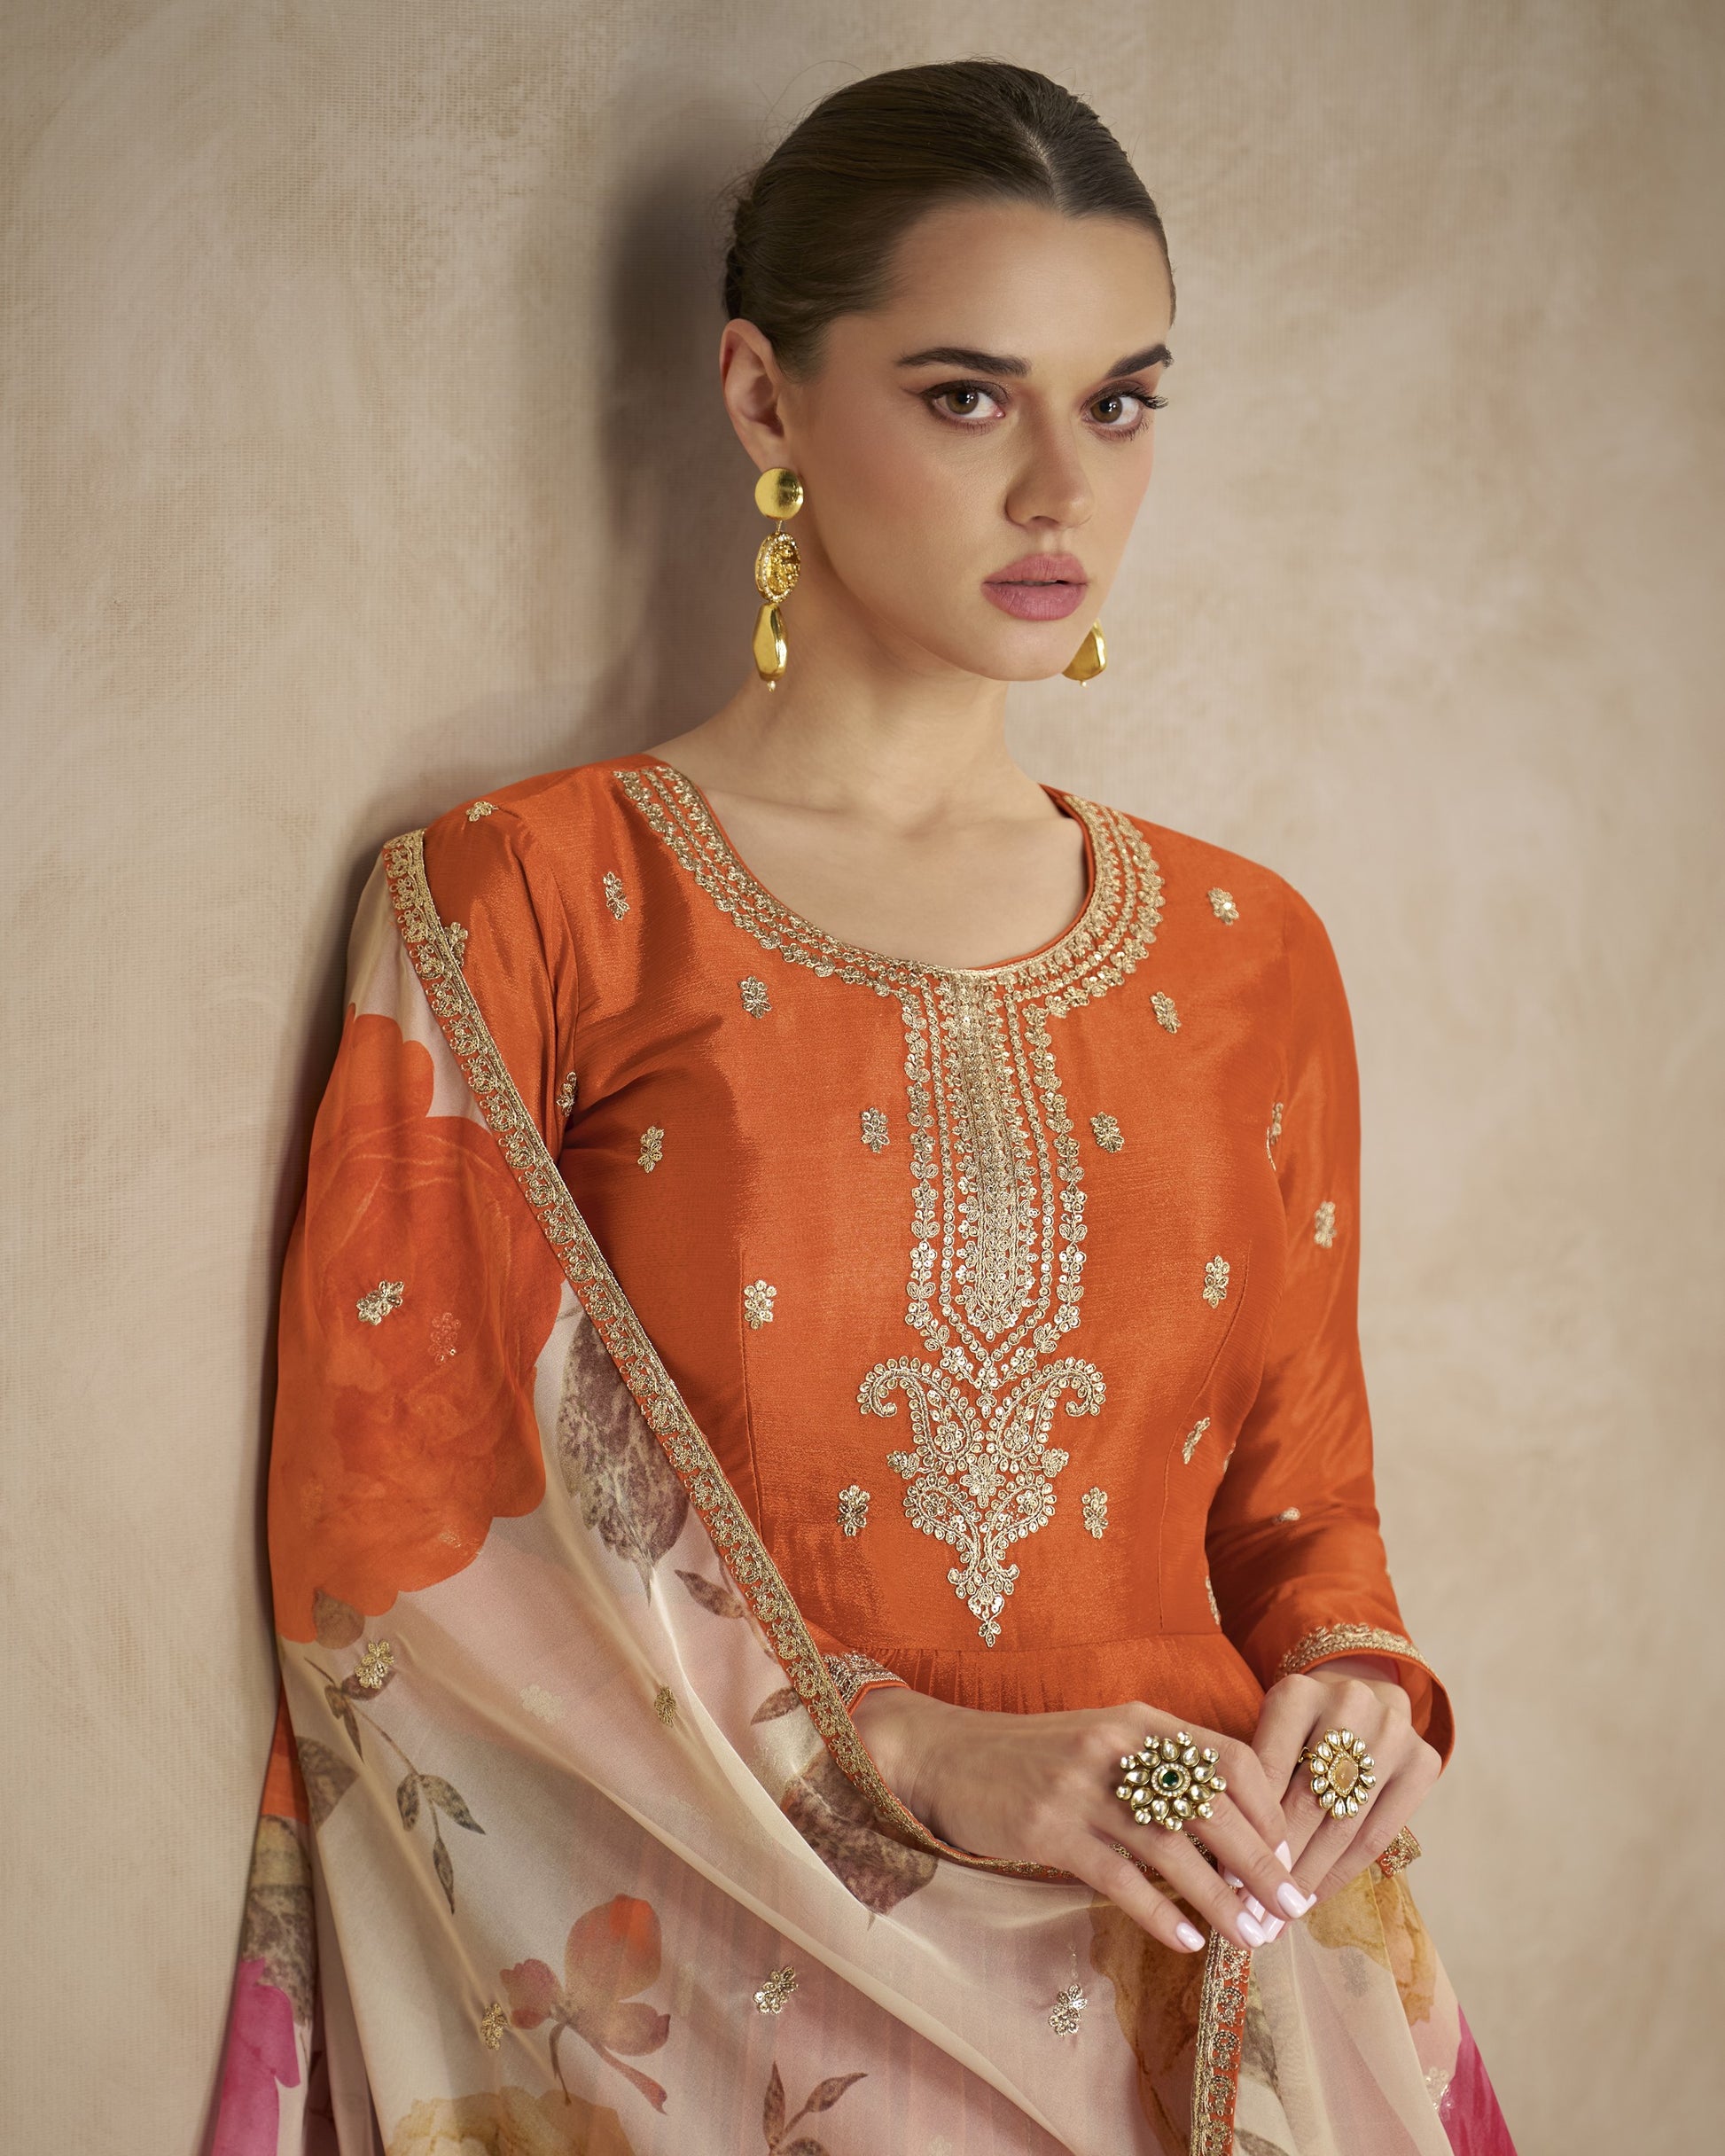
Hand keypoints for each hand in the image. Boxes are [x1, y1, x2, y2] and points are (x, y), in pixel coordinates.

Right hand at [851, 1686, 1317, 1954]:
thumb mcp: (1102, 1745)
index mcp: (1140, 1722)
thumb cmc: (1033, 1758)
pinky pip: (1118, 1878)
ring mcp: (1081, 1787)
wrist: (945, 1755)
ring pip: (1172, 1848)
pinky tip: (1186, 1942)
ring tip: (1252, 1938)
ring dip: (1220, 1899)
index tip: (1287, 1853)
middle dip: (1260, 1863)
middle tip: (1291, 1909)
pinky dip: (1158, 1912)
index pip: (1230, 1757)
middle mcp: (1118, 1747)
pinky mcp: (1048, 1827)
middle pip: (1212, 1807)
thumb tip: (1227, 1835)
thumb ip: (1157, 1772)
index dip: (1267, 1808)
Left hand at [1250, 1657, 1439, 1906]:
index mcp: (1297, 1692)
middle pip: (1307, 1802)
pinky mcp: (1423, 1760)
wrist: (1362, 1692)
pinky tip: (1315, 1897)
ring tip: (1279, 1917)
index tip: (1225, 1880)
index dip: (1247, 1829)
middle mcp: (1349, 1704)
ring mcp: (1393, 1731)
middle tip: (1250, 1913)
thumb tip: (1224, 1872)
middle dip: (1277, 1865)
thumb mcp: (1266, 1736)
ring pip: (1343, 1825)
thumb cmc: (1299, 1727)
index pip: (1266, 1771)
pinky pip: (1378, 1835)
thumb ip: (1250, 1786)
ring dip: (1309, 1878)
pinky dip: (1342, 1872)